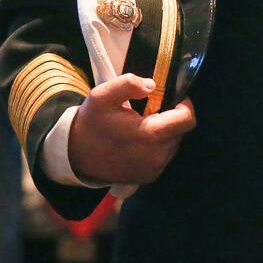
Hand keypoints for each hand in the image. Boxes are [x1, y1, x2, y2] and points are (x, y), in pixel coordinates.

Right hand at [68, 74, 196, 183]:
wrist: (74, 156)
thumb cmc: (90, 123)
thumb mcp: (102, 96)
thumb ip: (128, 84)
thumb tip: (152, 85)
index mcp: (150, 136)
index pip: (188, 119)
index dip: (184, 105)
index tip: (170, 98)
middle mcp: (157, 157)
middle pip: (181, 131)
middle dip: (171, 118)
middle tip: (149, 111)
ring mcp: (153, 170)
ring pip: (174, 144)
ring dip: (164, 132)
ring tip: (141, 125)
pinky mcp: (148, 177)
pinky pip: (164, 156)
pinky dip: (157, 146)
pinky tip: (138, 140)